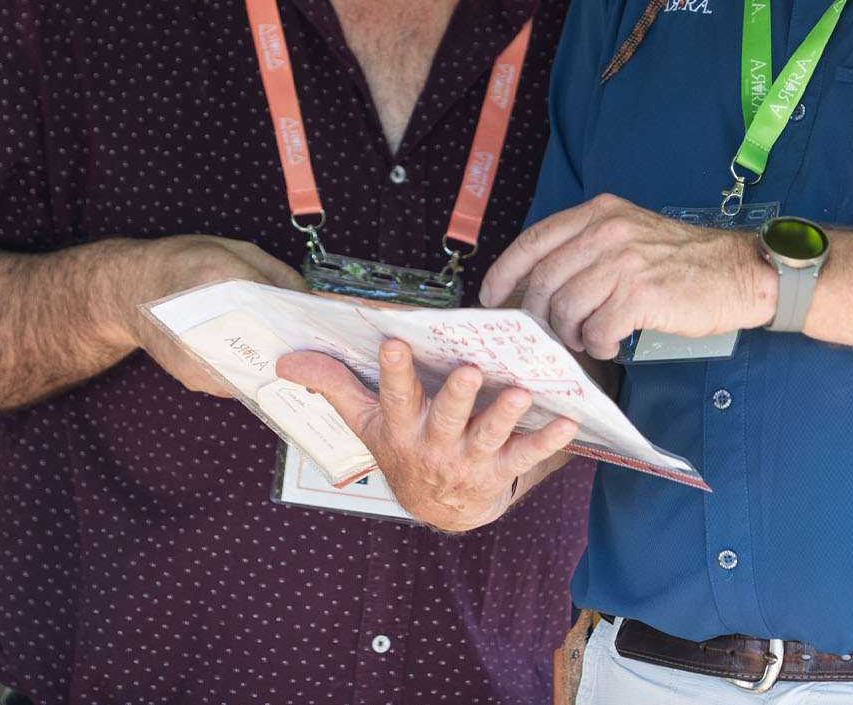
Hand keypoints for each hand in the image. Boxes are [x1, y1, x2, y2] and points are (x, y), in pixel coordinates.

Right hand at [101, 235, 308, 396]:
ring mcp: (201, 359)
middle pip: (273, 342)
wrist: (126, 291)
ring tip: (300, 348)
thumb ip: (277, 274)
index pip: (278, 302)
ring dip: (282, 359)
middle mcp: (209, 324)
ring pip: (260, 367)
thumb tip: (312, 302)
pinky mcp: (197, 378)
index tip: (331, 323)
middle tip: (324, 342)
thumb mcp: (235, 249)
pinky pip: (241, 377)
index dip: (308, 315)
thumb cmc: (183, 262)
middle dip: (301, 343)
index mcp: (218, 278)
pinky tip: (268, 355)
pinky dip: (258, 367)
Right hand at [275, 342, 577, 532]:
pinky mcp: (500, 472)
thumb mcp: (365, 422)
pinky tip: (569, 422)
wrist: (438, 510)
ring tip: (523, 392)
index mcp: (400, 427)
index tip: (395, 341)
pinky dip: (548, 440)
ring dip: (506, 414)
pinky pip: (526, 456)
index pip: (393, 396)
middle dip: (458, 396)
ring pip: (488, 435)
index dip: (394, 372)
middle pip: (445, 417)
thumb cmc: (402, 447)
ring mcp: (469, 460)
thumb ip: (332, 385)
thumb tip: (284, 358)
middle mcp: (434, 444)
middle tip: (471, 370)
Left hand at [479, 194, 776, 358]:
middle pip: (543, 281)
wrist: (742, 271)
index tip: (493, 297)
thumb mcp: (631, 234)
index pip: (533, 240)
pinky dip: (599, 345)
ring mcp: (624, 262)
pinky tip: (612, 345)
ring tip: (590, 339)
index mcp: (600, 213)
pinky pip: (597, 331)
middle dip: (538, 316)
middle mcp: (608, 231)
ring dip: (571, 334)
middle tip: (549, 335)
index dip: (504, 272)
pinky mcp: (640, 295)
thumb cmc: (684, 261)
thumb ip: (588, 248)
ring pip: (565, 309)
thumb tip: (539, 285)